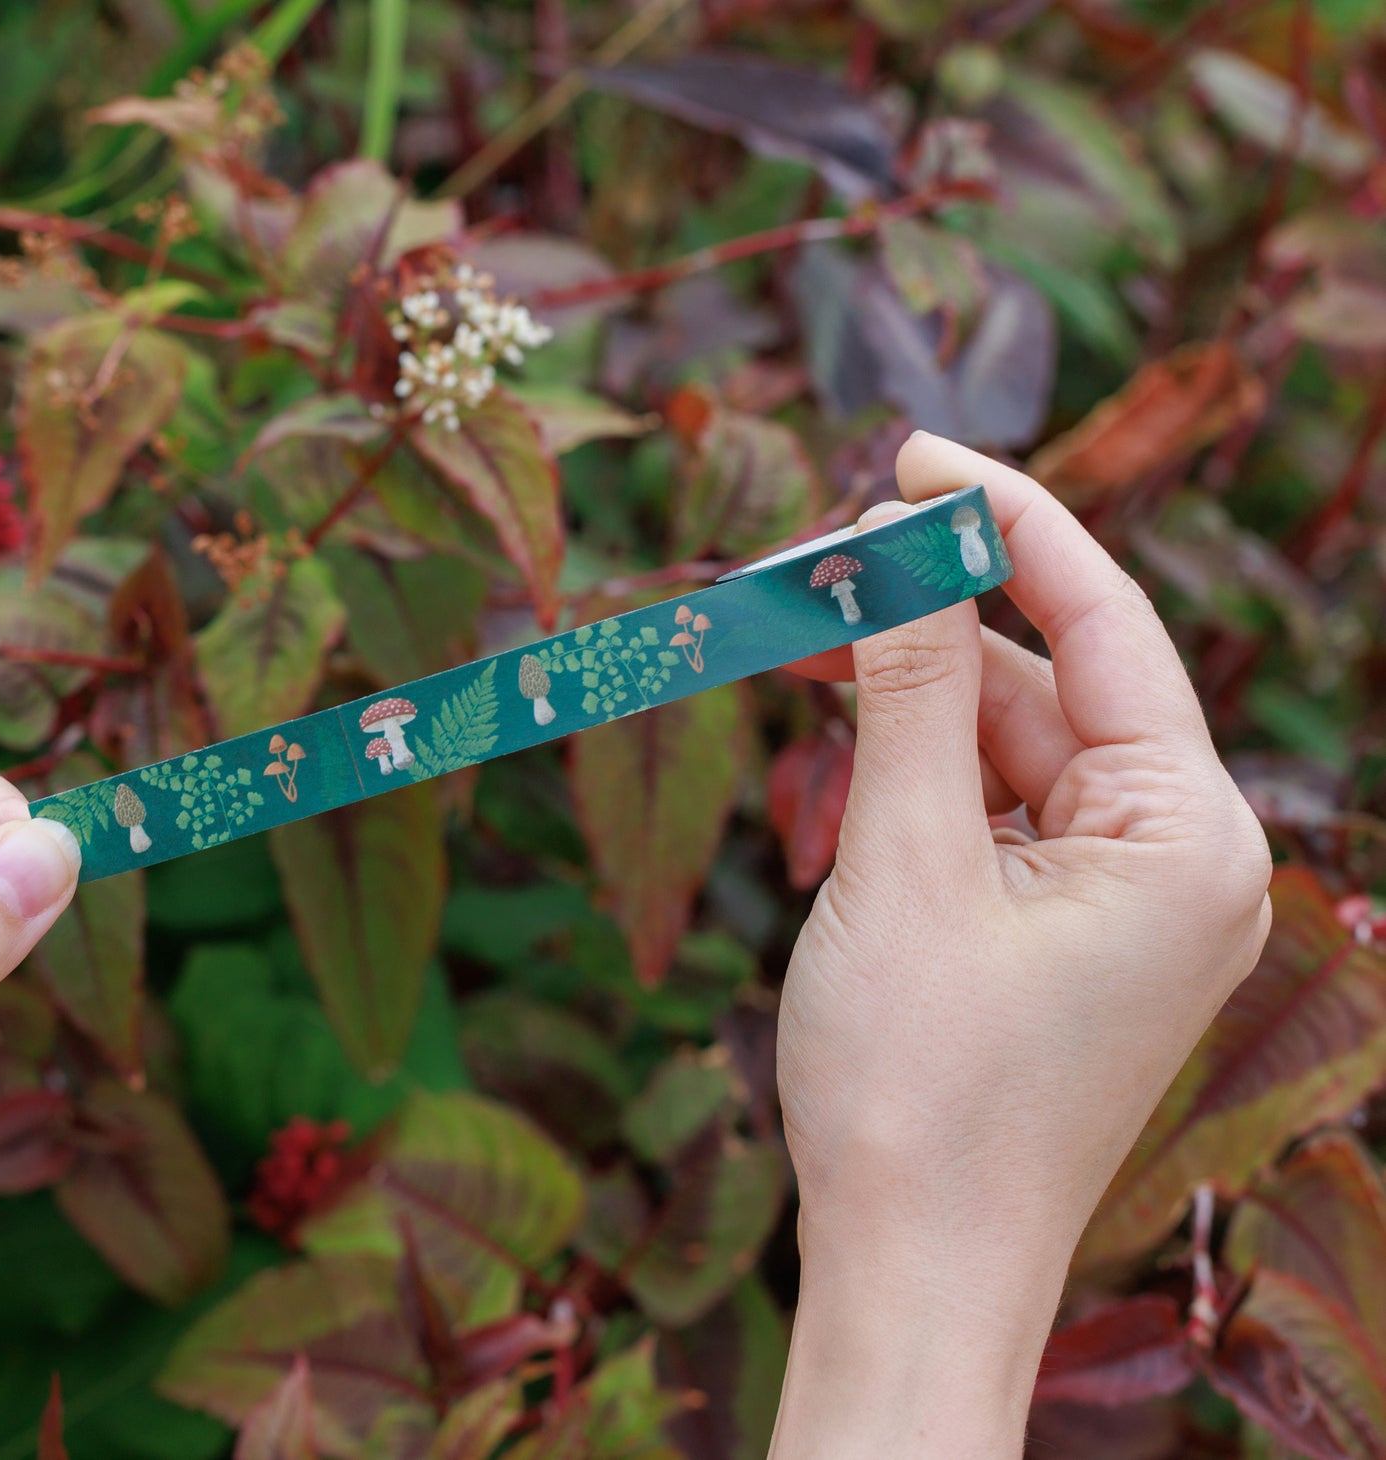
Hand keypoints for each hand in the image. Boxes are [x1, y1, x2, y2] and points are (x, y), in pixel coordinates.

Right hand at [767, 434, 1271, 1457]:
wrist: (910, 1270)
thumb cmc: (917, 1089)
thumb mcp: (902, 862)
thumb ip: (911, 691)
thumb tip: (897, 545)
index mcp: (1184, 837)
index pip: (1105, 625)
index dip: (1008, 520)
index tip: (907, 452)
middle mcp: (1179, 860)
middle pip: (1051, 682)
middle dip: (933, 616)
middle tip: (810, 565)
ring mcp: (1124, 904)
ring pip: (1012, 747)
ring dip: (911, 697)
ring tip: (798, 646)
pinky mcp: (1065, 936)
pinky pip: (995, 814)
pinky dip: (919, 772)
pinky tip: (840, 749)